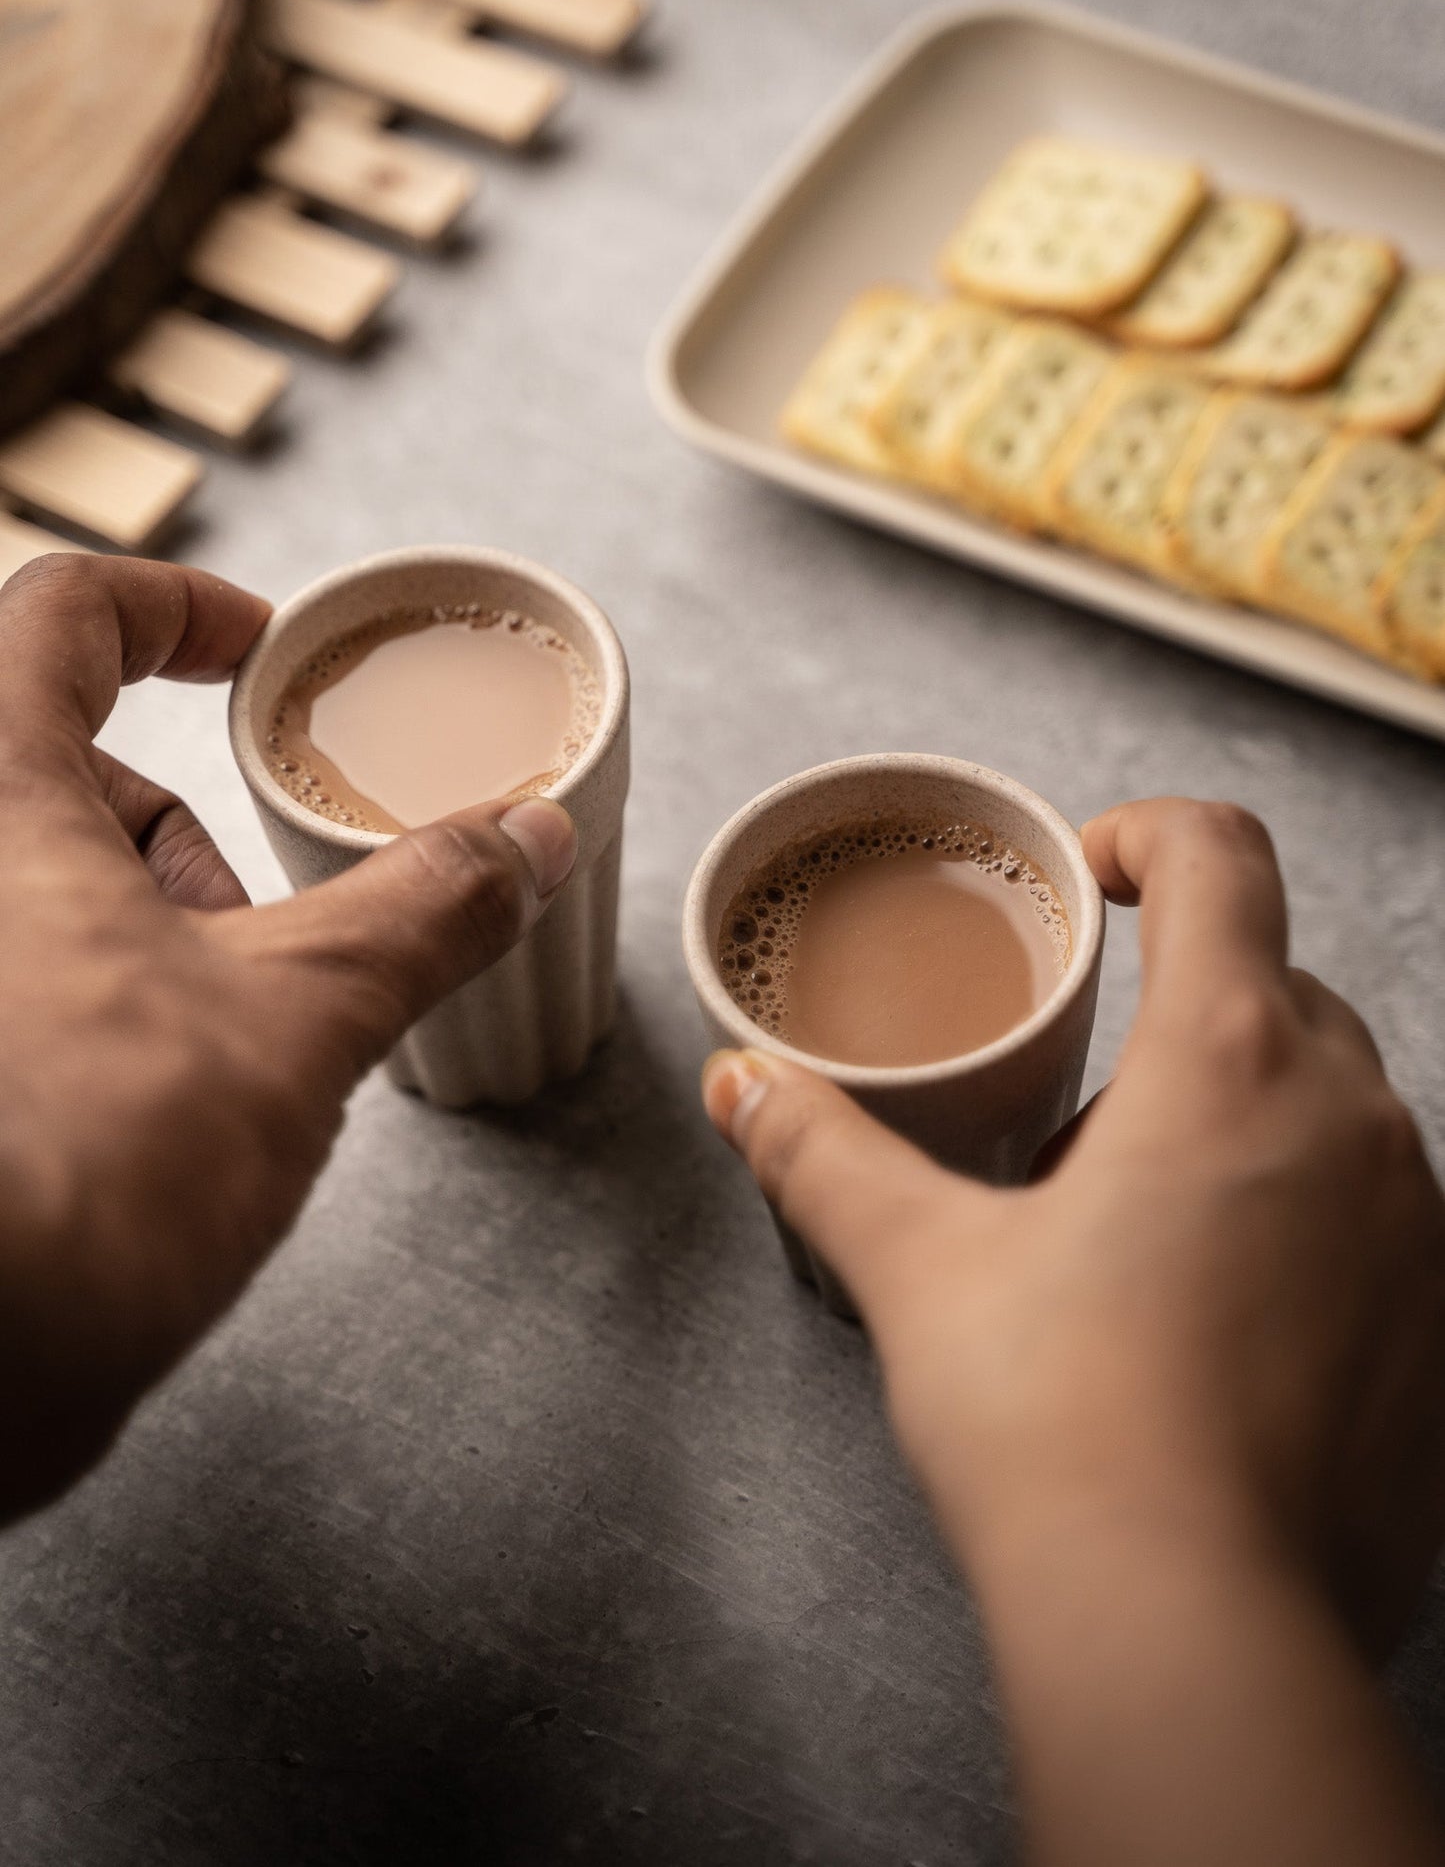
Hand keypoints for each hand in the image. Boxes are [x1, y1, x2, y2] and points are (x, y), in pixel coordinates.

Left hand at [0, 554, 575, 1521]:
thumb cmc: (79, 1171)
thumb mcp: (298, 1012)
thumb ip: (422, 908)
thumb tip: (524, 837)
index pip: (63, 614)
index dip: (179, 611)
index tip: (257, 653)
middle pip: (62, 769)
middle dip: (182, 840)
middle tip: (254, 931)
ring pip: (38, 886)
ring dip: (144, 936)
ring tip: (210, 1047)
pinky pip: (21, 979)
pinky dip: (94, 1005)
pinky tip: (147, 1110)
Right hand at [703, 798, 1444, 1866]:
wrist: (1192, 1626)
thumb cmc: (1063, 1427)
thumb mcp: (920, 1266)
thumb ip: (823, 1154)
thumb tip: (743, 1087)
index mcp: (1228, 1061)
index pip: (1224, 858)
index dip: (1152, 835)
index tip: (1096, 877)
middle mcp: (1352, 1120)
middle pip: (1275, 986)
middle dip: (1178, 1018)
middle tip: (1078, 1118)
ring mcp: (1415, 1226)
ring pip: (1330, 1105)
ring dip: (1239, 1122)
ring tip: (1134, 1227)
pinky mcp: (1436, 1328)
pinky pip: (1371, 1216)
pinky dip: (1298, 1220)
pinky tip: (1211, 1321)